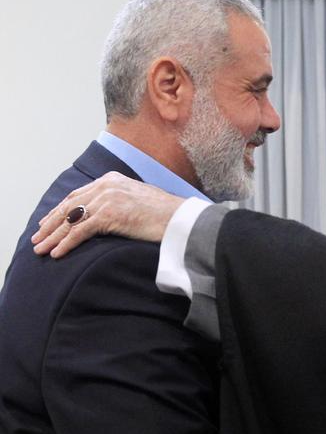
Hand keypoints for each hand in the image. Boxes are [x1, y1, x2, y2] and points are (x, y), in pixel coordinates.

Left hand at [32, 171, 184, 257]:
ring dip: (53, 236)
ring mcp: (107, 199)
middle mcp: (106, 185)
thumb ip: (118, 201)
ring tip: (40, 249)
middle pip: (69, 206)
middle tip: (37, 238)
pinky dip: (66, 243)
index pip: (77, 196)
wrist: (179, 218)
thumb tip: (104, 215)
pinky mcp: (110, 215)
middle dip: (50, 224)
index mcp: (111, 179)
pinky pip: (80, 231)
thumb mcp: (137, 200)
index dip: (59, 210)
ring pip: (71, 219)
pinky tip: (57, 253)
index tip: (47, 222)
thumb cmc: (164, 213)